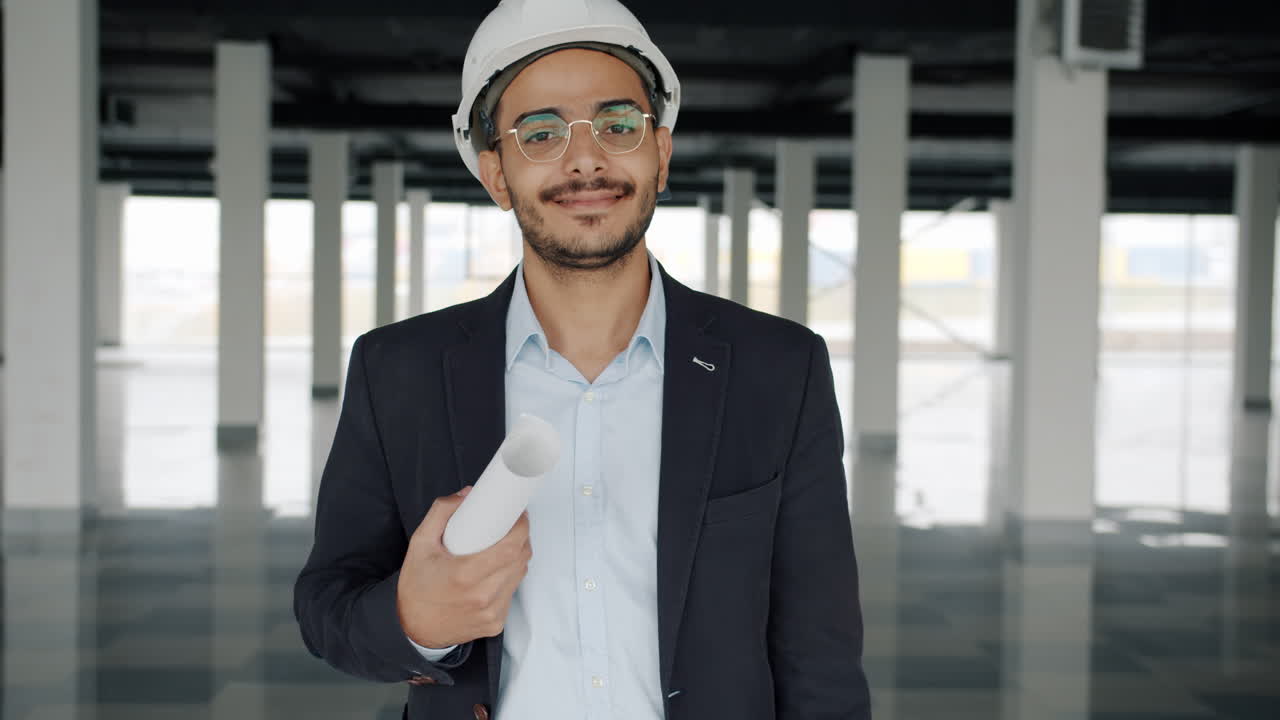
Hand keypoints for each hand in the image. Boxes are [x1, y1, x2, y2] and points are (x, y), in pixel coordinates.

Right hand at [396, 486, 531, 648]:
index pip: (511, 547)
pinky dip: (508, 578)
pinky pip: (512, 592)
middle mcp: (482, 596)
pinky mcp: (495, 623)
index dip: (521, 528)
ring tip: (502, 547)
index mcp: (465, 575)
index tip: (518, 516)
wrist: (412, 628)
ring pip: (519, 574)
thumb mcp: (420, 543)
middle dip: (520, 538)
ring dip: (517, 557)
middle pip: (520, 559)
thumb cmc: (416, 588)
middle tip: (510, 527)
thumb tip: (467, 495)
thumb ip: (441, 513)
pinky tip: (495, 572)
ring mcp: (491, 612)